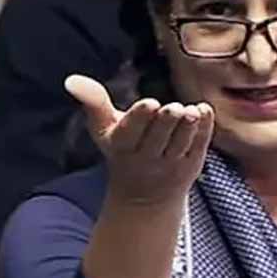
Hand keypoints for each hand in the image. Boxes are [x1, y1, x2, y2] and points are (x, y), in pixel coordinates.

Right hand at [65, 74, 213, 207]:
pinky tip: (204, 109)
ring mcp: (171, 163)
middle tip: (173, 107)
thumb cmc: (123, 151)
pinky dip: (204, 129)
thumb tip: (71, 80)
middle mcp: (147, 157)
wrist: (145, 198)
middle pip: (157, 138)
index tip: (150, 103)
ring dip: (187, 127)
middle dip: (166, 122)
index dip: (140, 118)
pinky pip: (199, 145)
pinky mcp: (192, 165)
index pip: (131, 133)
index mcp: (122, 146)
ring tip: (191, 111)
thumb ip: (93, 103)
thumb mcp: (104, 130)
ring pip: (180, 144)